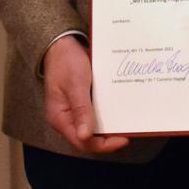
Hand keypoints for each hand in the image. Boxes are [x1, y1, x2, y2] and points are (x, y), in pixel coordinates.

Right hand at [41, 36, 129, 154]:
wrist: (62, 43)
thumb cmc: (66, 62)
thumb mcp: (75, 85)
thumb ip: (81, 110)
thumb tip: (85, 136)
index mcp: (60, 118)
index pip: (82, 142)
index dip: (103, 145)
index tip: (123, 139)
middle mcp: (67, 118)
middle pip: (89, 138)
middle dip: (109, 137)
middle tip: (129, 131)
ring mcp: (74, 110)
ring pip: (94, 126)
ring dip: (109, 126)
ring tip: (127, 123)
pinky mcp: (82, 102)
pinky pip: (95, 113)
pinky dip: (107, 114)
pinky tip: (120, 110)